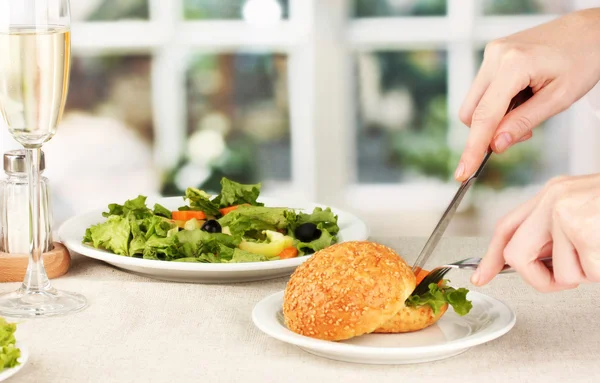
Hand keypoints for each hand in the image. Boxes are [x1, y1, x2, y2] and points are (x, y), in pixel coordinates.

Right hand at [455, 8, 599, 180]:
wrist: (589, 31)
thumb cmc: (583, 59)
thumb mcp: (559, 98)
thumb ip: (523, 122)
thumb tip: (496, 145)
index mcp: (514, 64)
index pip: (485, 116)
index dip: (473, 148)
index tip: (463, 172)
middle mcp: (495, 56)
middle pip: (471, 112)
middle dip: (488, 132)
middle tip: (521, 134)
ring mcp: (491, 54)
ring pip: (474, 103)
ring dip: (493, 117)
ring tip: (526, 110)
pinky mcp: (492, 55)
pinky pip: (482, 91)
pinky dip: (496, 104)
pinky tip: (521, 98)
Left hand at [472, 175, 599, 291]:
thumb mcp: (583, 211)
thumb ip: (554, 231)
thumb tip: (539, 260)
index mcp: (553, 194)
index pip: (507, 227)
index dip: (491, 257)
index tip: (481, 276)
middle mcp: (553, 200)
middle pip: (516, 255)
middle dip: (538, 279)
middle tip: (561, 281)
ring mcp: (564, 214)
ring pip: (561, 274)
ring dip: (585, 274)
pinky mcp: (582, 230)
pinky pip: (586, 275)